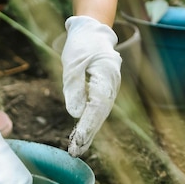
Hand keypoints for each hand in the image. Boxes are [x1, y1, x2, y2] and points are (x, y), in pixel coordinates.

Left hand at [61, 16, 121, 156]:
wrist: (92, 30)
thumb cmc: (81, 44)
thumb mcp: (73, 63)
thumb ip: (74, 87)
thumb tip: (75, 113)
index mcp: (106, 76)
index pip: (97, 106)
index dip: (87, 125)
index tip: (79, 140)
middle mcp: (111, 85)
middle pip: (99, 114)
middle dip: (87, 135)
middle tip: (75, 152)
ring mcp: (109, 89)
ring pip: (99, 114)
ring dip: (88, 132)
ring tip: (76, 149)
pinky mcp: (103, 91)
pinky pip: (96, 109)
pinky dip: (89, 123)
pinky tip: (80, 135)